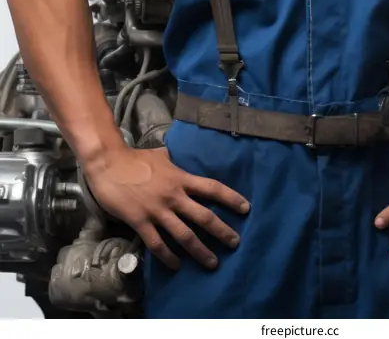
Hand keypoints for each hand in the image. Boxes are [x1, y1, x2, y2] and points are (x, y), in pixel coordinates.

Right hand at [82, 145, 249, 270]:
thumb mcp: (161, 155)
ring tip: (213, 263)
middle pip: (204, 216)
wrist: (109, 163)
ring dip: (200, 251)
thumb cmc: (135, 158)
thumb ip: (174, 161)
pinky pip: (158, 244)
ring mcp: (157, 210)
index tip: (246, 208)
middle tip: (235, 243)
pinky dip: (168, 257)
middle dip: (222, 231)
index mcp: (180, 178)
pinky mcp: (141, 222)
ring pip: (184, 235)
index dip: (231, 198)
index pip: (212, 188)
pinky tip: (176, 266)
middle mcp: (173, 196)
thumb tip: (179, 158)